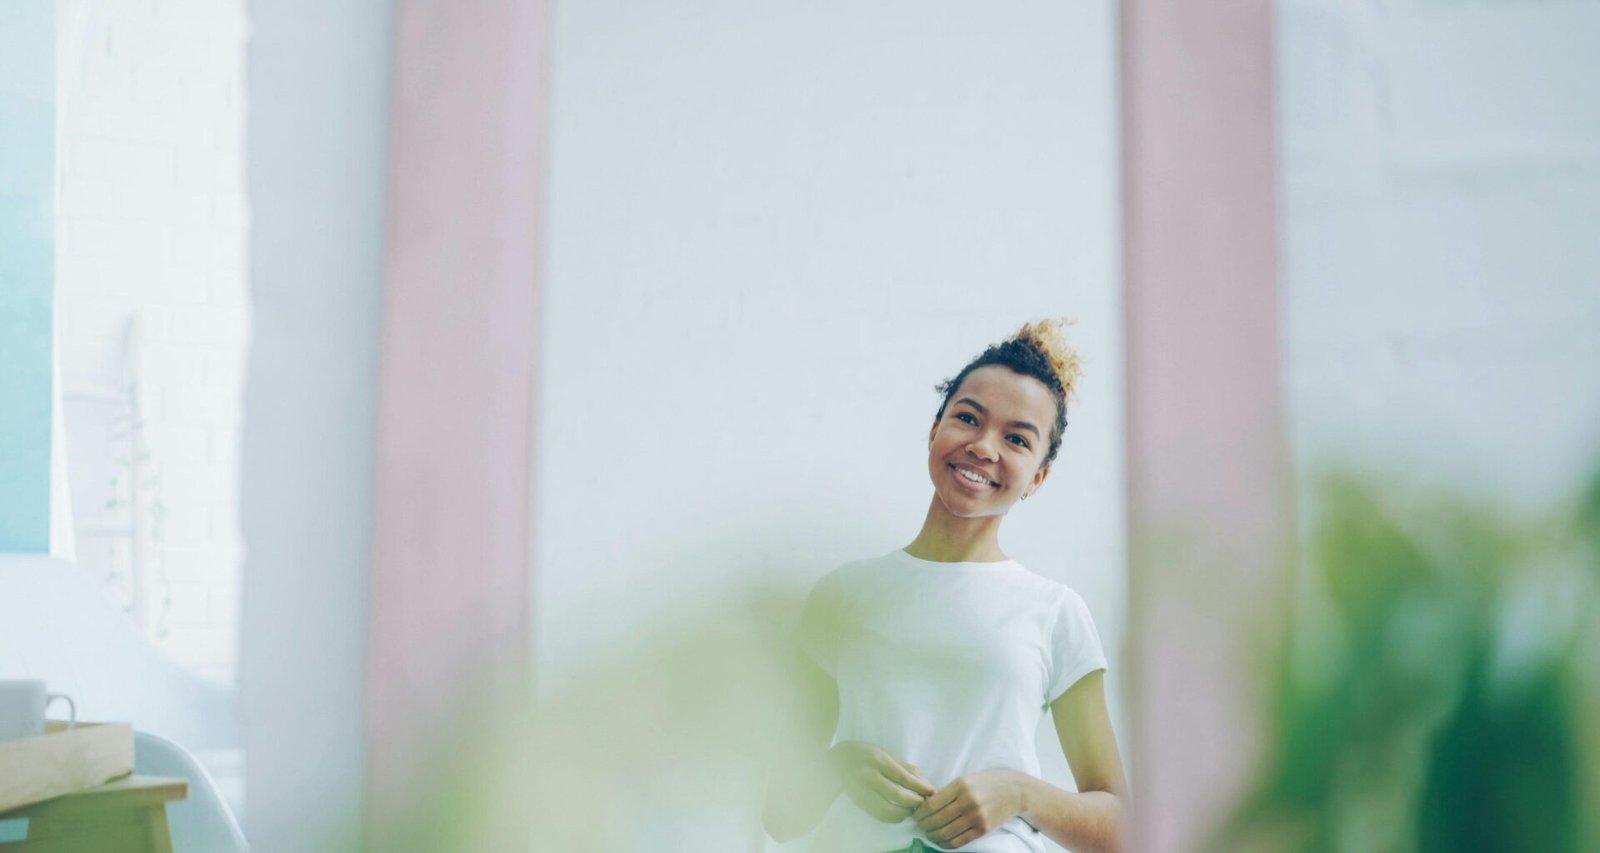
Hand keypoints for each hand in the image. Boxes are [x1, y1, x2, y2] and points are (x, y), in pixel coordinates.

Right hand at [827, 741, 936, 822]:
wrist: (836, 760)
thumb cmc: (864, 754)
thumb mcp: (885, 753)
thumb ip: (905, 766)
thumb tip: (924, 781)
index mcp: (878, 760)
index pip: (903, 777)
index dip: (920, 787)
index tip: (932, 792)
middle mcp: (869, 775)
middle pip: (896, 795)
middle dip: (913, 802)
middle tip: (923, 803)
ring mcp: (861, 790)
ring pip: (886, 809)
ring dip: (903, 813)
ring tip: (912, 810)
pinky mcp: (858, 801)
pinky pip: (877, 815)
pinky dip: (892, 818)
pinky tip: (899, 814)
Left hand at [913, 769, 1029, 849]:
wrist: (1015, 791)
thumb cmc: (987, 783)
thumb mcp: (966, 780)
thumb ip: (948, 792)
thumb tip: (926, 805)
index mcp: (960, 786)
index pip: (932, 804)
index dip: (920, 813)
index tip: (916, 815)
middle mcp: (968, 801)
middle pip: (936, 820)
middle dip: (924, 826)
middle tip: (920, 826)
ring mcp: (976, 817)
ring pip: (945, 833)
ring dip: (932, 836)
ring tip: (928, 834)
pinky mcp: (983, 829)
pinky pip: (959, 842)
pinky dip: (945, 844)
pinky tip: (941, 841)